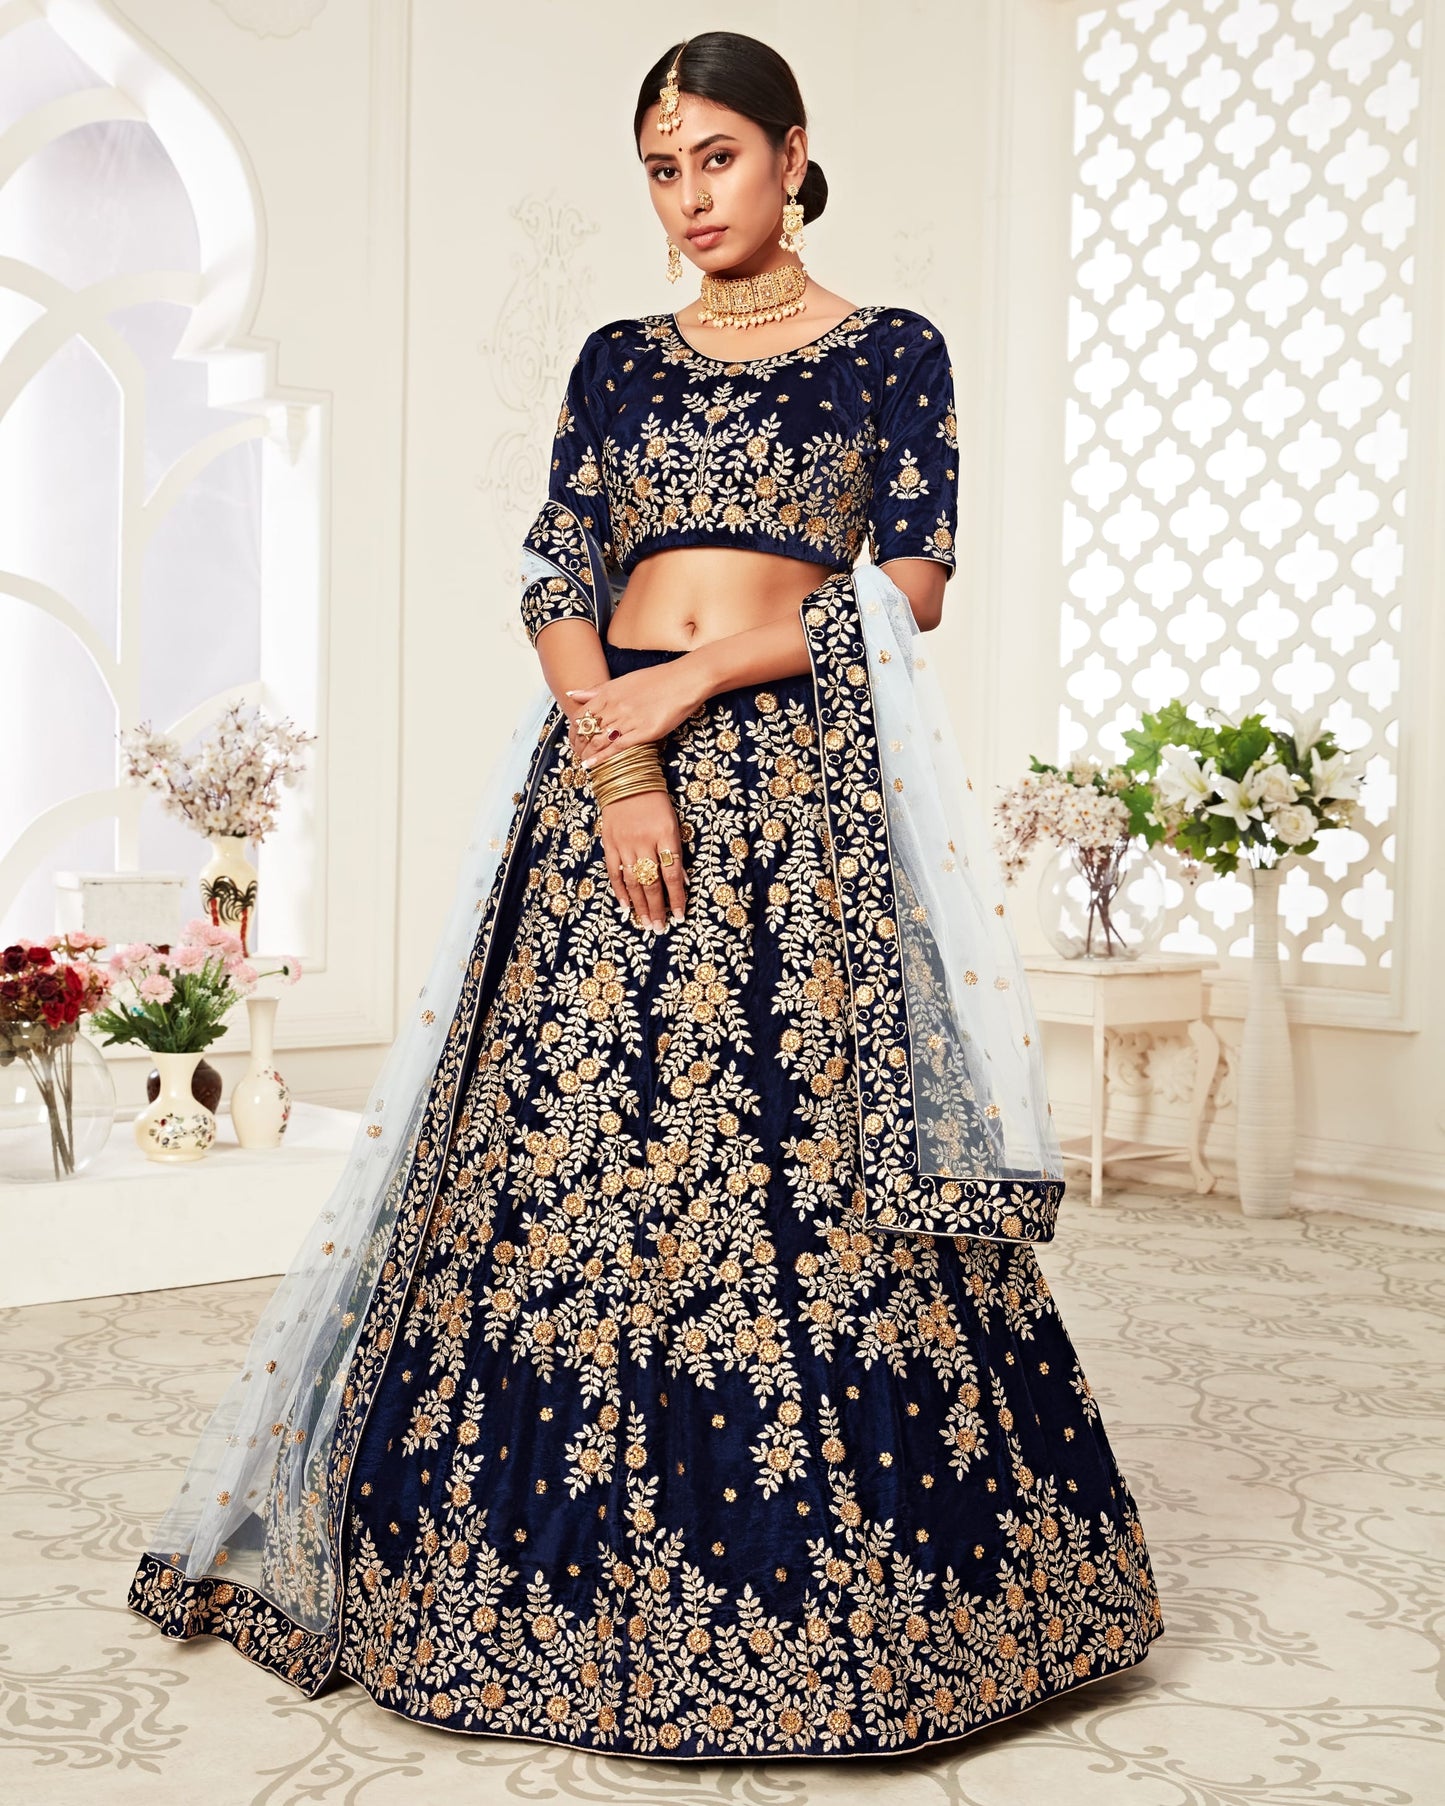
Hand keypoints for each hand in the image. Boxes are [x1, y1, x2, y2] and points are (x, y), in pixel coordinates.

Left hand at [564, 661, 703, 770]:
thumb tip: (572, 694)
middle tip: (577, 754)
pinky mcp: (644, 732)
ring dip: (587, 753)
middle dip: (578, 745)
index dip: (573, 731)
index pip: (580, 716)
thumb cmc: (656, 680)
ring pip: (598, 741)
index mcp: (608, 693)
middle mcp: (616, 707)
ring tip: (583, 760)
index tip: (573, 740)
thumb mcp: (623, 681)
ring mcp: (629, 720)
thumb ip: (597, 690)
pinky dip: (601, 758)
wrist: (684, 681)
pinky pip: (617, 747)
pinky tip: (592, 765)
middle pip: (587, 731)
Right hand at [597, 788, 686, 929]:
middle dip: (658, 908)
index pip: (673, 873)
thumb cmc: (655, 800)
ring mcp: (624, 843)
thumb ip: (676, 851)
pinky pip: (614, 872)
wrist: (625, 778)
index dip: (677, 897)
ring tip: (646, 923)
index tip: (681, 915)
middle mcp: (644, 841)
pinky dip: (620, 891)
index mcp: (666, 834)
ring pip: (633, 881)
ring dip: (640, 905)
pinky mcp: (609, 843)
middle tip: (660, 928)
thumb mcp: (673, 821)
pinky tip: (626, 907)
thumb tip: (682, 881)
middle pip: (652, 882)